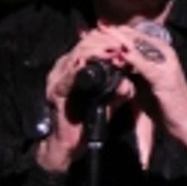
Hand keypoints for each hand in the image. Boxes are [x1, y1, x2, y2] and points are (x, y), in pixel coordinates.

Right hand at [36, 27, 136, 172]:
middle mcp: (64, 67)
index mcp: (75, 66)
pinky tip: (99, 62)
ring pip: (78, 53)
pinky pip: (71, 72)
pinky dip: (86, 66)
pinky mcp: (57, 90)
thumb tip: (129, 82)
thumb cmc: (86, 122)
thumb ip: (119, 90)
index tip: (128, 42)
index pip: (91, 43)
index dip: (109, 40)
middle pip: (85, 43)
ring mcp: (58, 77)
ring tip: (116, 50)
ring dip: (98, 50)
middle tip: (124, 44)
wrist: (69, 145)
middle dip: (106, 42)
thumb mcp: (109, 102)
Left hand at [98, 19, 186, 157]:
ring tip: (101, 34)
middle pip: (135, 37)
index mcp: (160, 52)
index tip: (97, 27)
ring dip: (118, 40)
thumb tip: (112, 62)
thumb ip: (131, 71)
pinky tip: (115, 55)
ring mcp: (165, 63)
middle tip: (96, 25)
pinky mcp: (164, 76)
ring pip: (138, 46)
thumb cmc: (164, 105)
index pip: (135, 36)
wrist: (185, 123)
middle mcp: (164, 52)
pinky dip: (128, 58)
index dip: (116, 31)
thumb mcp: (143, 84)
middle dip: (114, 32)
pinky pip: (143, 63)